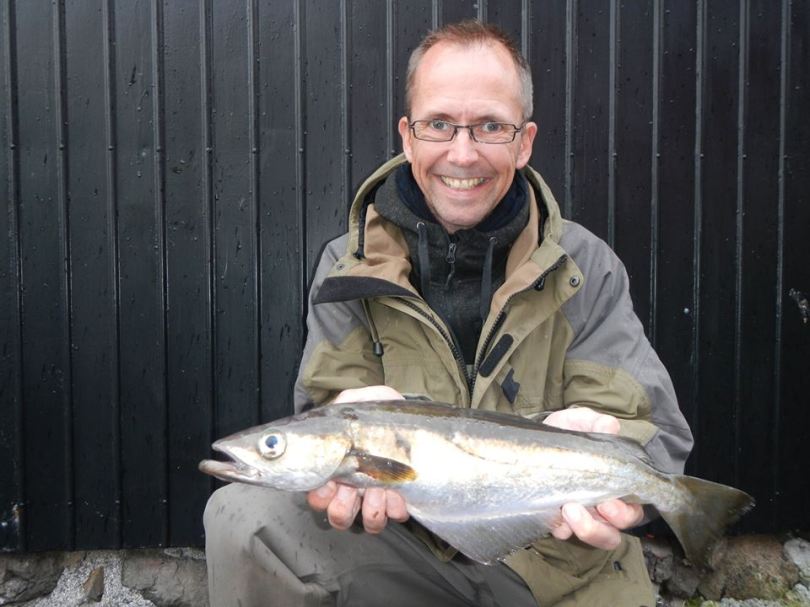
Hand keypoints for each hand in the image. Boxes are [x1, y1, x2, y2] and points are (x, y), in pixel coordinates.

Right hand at [310, 385, 407, 532]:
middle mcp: (352, 489)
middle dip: (344, 505)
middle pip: (337, 516)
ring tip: (381, 488)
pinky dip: (395, 507)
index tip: (331, 482)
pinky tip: (399, 492)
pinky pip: (393, 517)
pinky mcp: (398, 503)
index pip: (316, 495)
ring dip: (372, 507)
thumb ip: (346, 402)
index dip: (320, 495)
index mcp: (337, 468)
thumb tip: (335, 409)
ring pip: (364, 522)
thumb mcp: (365, 400)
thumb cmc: (385, 414)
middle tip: (354, 487)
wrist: (418, 422)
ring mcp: (375, 498)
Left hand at [543, 407, 644, 548]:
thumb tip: (610, 426)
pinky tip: (554, 518)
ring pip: (598, 537)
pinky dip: (562, 529)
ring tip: (569, 509)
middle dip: (611, 521)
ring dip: (588, 529)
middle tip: (598, 505)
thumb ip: (594, 422)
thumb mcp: (577, 422)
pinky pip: (566, 534)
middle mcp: (603, 506)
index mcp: (616, 484)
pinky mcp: (559, 521)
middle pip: (620, 527)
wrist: (530, 441)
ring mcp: (583, 516)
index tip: (610, 502)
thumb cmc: (564, 433)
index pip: (634, 507)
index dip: (628, 511)